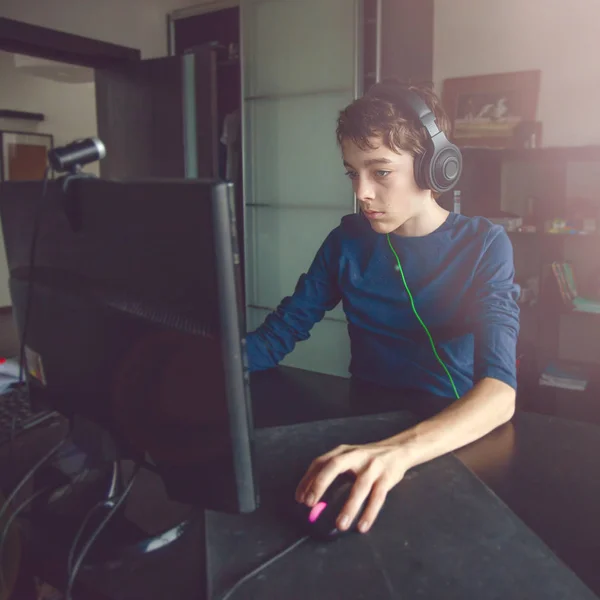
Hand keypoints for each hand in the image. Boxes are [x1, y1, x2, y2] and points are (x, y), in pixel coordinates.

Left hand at [295, 441, 409, 533]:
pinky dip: (370, 513)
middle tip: (310, 504)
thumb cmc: (367, 459)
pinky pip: (377, 497)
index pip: (320, 462)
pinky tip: (362, 526)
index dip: (307, 479)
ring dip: (349, 507)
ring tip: (340, 525)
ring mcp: (372, 466)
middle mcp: (355, 456)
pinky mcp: (387, 477)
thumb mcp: (349, 457)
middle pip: (334, 466)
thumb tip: (312, 496)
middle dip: (320, 484)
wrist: (398, 450)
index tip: (299, 498)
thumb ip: (334, 471)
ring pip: (359, 487)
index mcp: (343, 451)